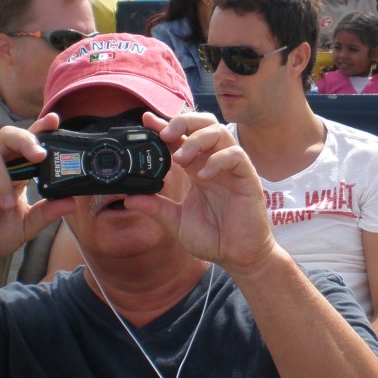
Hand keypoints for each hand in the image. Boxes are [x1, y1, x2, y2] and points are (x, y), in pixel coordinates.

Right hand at [0, 115, 75, 265]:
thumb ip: (47, 213)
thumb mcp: (26, 225)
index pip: (24, 143)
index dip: (38, 129)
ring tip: (4, 205)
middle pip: (4, 135)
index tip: (54, 120)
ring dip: (1, 182)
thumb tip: (72, 202)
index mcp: (10, 171)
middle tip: (40, 156)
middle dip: (24, 140)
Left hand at [132, 112, 275, 272]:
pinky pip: (235, 156)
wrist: (238, 257)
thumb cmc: (213, 238)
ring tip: (180, 159)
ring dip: (197, 139)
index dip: (165, 126)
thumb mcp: (177, 222)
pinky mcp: (248, 179)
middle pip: (204, 123)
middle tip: (164, 135)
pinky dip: (217, 160)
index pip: (182, 138)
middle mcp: (214, 164)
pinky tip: (204, 176)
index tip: (147, 121)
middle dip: (183, 122)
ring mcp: (232, 169)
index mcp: (198, 169)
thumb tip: (129, 198)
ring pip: (219, 132)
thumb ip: (156, 207)